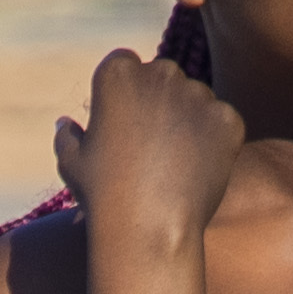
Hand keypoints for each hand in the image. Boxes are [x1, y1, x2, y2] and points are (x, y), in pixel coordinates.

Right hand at [60, 45, 246, 293]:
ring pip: (196, 99)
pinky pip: (222, 122)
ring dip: (189, 119)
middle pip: (164, 78)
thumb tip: (65, 123)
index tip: (125, 123)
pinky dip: (216, 141)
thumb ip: (68, 136)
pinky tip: (198, 170)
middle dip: (160, 101)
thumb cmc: (103, 196)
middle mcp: (160, 73)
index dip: (125, 94)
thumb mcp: (72, 163)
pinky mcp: (227, 119)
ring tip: (175, 164)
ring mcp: (198, 94)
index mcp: (117, 72)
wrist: (148, 228)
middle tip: (153, 146)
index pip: (125, 65)